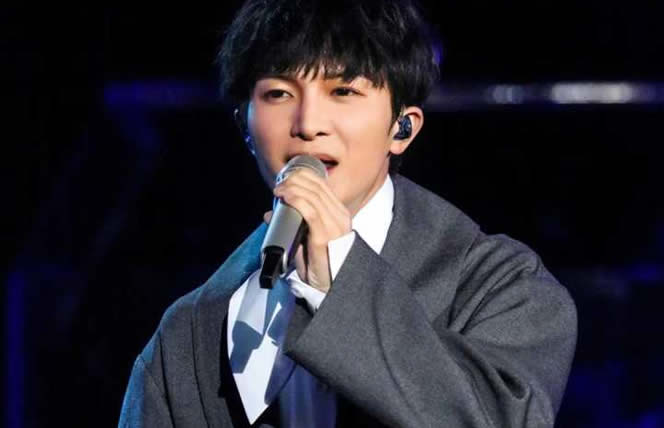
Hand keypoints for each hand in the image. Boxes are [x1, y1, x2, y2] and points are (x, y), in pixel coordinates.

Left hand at [263, 169, 350, 291]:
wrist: (331, 288)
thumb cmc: (320, 266)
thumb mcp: (306, 240)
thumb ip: (292, 225)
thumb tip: (269, 214)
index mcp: (339, 215)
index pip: (323, 186)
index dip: (303, 176)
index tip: (286, 178)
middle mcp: (339, 217)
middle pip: (317, 186)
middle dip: (295, 180)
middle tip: (279, 184)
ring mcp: (333, 226)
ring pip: (312, 195)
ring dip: (292, 188)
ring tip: (278, 190)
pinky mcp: (324, 236)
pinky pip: (310, 211)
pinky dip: (296, 199)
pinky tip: (285, 196)